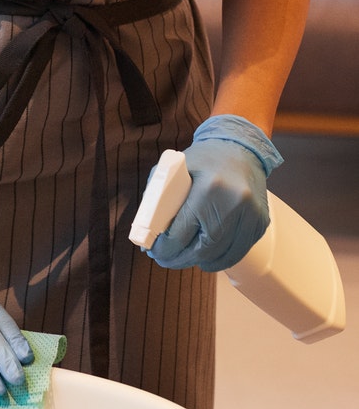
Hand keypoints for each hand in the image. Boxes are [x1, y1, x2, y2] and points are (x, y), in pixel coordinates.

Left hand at [148, 115, 281, 273]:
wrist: (241, 147)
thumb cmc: (204, 159)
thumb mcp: (175, 169)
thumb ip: (160, 197)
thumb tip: (148, 231)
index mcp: (208, 188)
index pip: (182, 233)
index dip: (165, 248)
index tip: (154, 251)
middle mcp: (232, 204)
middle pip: (201, 249)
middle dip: (179, 259)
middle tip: (165, 259)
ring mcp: (250, 216)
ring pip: (220, 255)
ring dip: (199, 262)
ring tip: (184, 258)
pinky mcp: (260, 223)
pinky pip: (237, 251)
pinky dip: (220, 259)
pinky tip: (207, 257)